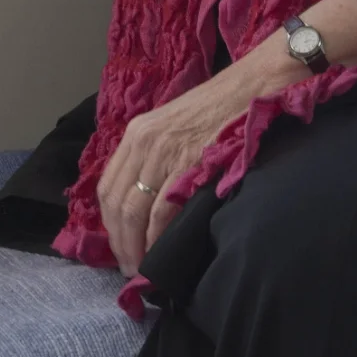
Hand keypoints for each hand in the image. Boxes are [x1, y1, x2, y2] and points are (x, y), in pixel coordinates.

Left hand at [96, 68, 253, 277]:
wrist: (249, 87)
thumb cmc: (216, 107)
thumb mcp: (172, 126)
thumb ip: (154, 156)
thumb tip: (146, 200)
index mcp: (136, 132)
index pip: (107, 186)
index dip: (109, 223)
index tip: (118, 246)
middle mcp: (142, 141)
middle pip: (117, 203)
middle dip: (120, 242)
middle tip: (129, 269)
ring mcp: (162, 152)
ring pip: (133, 210)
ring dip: (135, 246)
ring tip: (142, 269)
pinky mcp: (186, 162)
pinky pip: (161, 209)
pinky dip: (157, 236)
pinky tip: (161, 251)